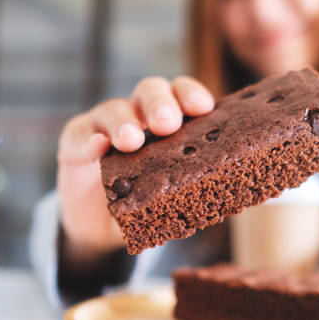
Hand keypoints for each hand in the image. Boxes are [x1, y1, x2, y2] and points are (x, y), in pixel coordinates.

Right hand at [57, 76, 213, 260]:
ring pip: (114, 109)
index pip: (182, 95)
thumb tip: (243, 189)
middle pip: (150, 90)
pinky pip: (78, 135)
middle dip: (161, 103)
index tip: (203, 108)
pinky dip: (88, 139)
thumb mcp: (176, 195)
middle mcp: (139, 116)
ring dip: (125, 121)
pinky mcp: (75, 144)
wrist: (105, 229)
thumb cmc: (150, 204)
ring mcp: (105, 127)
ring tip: (133, 141)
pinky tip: (97, 147)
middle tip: (167, 124)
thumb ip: (199, 183)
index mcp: (170, 123)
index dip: (191, 95)